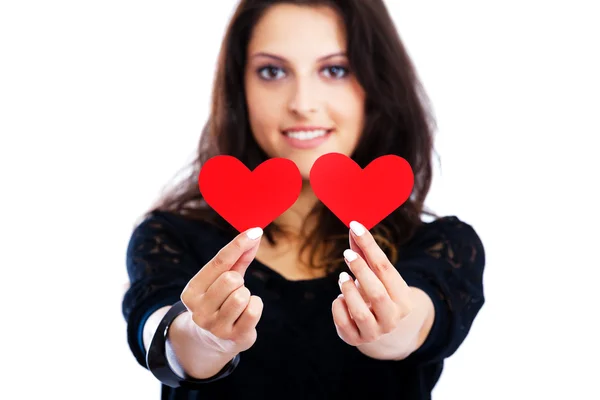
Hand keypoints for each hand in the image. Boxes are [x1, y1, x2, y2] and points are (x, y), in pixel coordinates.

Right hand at [180, 227, 264, 354]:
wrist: (213, 341)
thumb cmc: (221, 301)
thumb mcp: (223, 278)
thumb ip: (238, 257)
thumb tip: (254, 234)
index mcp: (192, 291)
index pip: (218, 261)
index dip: (238, 244)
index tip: (255, 231)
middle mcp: (199, 310)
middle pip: (232, 279)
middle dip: (239, 281)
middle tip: (234, 291)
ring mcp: (215, 326)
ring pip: (242, 295)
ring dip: (246, 295)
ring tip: (238, 304)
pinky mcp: (234, 337)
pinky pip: (254, 310)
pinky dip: (255, 306)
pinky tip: (246, 314)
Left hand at [332, 221, 414, 347]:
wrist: (379, 329)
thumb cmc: (377, 292)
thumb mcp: (376, 275)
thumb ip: (365, 253)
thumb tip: (354, 226)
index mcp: (402, 298)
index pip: (385, 268)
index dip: (369, 246)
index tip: (355, 227)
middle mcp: (392, 318)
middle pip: (376, 293)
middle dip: (360, 270)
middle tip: (347, 254)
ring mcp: (374, 332)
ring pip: (360, 312)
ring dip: (348, 290)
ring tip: (343, 278)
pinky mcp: (355, 339)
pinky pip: (343, 323)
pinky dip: (338, 306)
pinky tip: (340, 298)